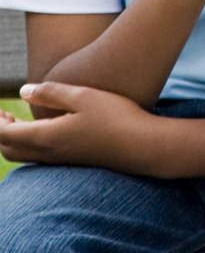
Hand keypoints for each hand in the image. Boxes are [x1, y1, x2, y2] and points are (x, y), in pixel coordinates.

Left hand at [0, 81, 168, 174]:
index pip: (3, 134)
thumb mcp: (84, 96)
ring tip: (17, 121)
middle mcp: (48, 153)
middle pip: (7, 148)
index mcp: (45, 137)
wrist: (142, 147)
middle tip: (4, 114)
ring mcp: (60, 160)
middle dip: (0, 132)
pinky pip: (37, 158)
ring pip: (21, 155)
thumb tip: (23, 90)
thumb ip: (51, 93)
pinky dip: (28, 144)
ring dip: (13, 139)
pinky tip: (43, 131)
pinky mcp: (71, 161)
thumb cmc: (116, 117)